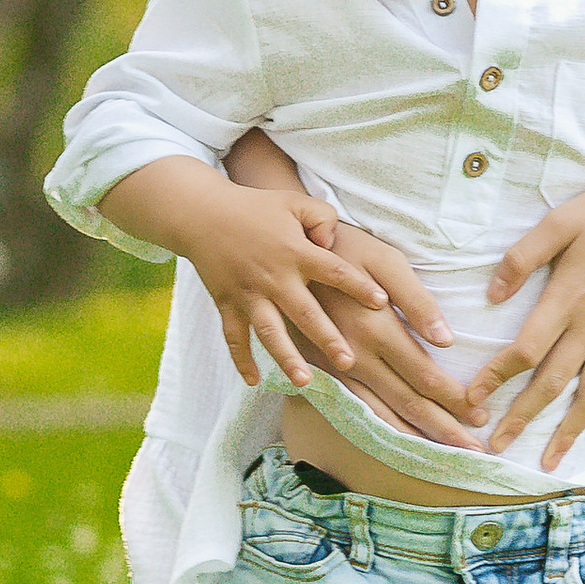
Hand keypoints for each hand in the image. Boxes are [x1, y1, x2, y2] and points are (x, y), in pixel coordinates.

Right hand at [163, 178, 390, 391]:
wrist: (202, 214)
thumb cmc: (256, 208)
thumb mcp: (294, 202)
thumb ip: (323, 218)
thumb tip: (334, 244)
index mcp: (294, 252)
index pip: (334, 271)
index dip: (358, 286)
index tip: (381, 303)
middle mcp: (273, 277)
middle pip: (305, 313)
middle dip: (327, 338)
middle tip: (348, 362)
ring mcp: (249, 294)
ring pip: (269, 332)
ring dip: (286, 357)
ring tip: (304, 381)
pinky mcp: (227, 303)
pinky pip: (233, 337)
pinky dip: (241, 360)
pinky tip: (253, 381)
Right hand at [305, 222, 489, 448]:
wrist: (283, 249)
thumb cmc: (345, 247)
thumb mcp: (384, 260)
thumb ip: (416, 300)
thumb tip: (446, 339)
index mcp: (376, 329)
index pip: (425, 376)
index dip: (455, 400)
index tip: (481, 417)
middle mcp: (355, 356)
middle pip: (407, 403)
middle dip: (444, 428)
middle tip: (474, 450)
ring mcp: (333, 367)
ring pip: (379, 413)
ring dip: (413, 436)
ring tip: (443, 455)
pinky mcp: (318, 369)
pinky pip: (352, 408)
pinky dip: (376, 429)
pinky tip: (393, 442)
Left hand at [472, 173, 584, 468]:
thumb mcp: (559, 222)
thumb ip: (521, 258)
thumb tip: (490, 297)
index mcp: (568, 298)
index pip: (525, 350)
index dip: (495, 377)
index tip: (472, 399)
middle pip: (553, 382)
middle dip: (521, 417)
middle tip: (496, 448)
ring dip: (569, 431)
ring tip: (548, 461)